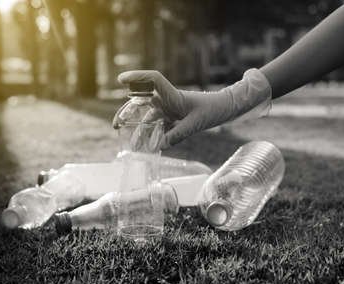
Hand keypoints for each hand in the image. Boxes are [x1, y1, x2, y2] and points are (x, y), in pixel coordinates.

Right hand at [117, 69, 271, 147]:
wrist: (226, 108)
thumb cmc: (213, 110)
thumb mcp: (196, 124)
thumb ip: (178, 134)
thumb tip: (159, 146)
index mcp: (173, 95)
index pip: (152, 80)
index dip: (136, 77)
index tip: (121, 80)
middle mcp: (168, 100)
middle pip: (143, 103)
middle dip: (129, 113)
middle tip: (117, 124)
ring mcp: (171, 109)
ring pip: (150, 117)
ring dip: (141, 129)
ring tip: (132, 143)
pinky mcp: (176, 117)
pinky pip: (161, 125)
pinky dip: (154, 134)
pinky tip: (149, 145)